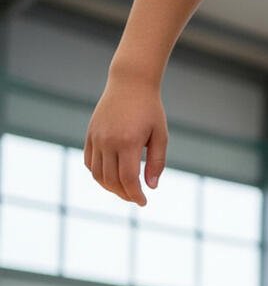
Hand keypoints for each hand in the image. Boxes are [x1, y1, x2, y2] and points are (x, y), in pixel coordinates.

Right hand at [84, 73, 167, 205]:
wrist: (130, 83)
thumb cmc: (150, 110)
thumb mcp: (161, 136)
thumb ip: (157, 163)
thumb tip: (151, 187)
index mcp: (128, 142)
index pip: (128, 179)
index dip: (135, 195)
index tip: (143, 202)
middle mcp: (108, 141)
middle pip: (112, 180)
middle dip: (124, 194)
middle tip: (136, 198)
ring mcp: (96, 137)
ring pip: (97, 174)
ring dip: (110, 188)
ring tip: (125, 191)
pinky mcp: (90, 134)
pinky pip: (89, 162)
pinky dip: (98, 175)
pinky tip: (111, 178)